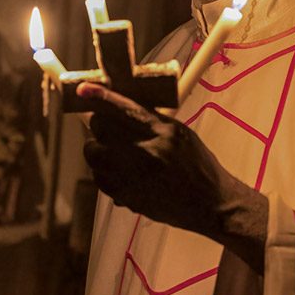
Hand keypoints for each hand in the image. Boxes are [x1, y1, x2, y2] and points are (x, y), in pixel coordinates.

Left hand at [78, 82, 267, 272]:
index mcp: (163, 133)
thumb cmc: (199, 165)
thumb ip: (152, 119)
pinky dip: (102, 171)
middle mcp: (146, 154)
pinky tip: (118, 171)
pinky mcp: (127, 197)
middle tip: (106, 127)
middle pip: (102, 130)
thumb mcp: (181, 133)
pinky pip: (99, 178)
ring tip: (113, 151)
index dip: (100, 97)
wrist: (210, 204)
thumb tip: (120, 105)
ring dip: (98, 149)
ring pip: (95, 155)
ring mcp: (134, 178)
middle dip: (99, 125)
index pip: (123, 109)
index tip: (83, 90)